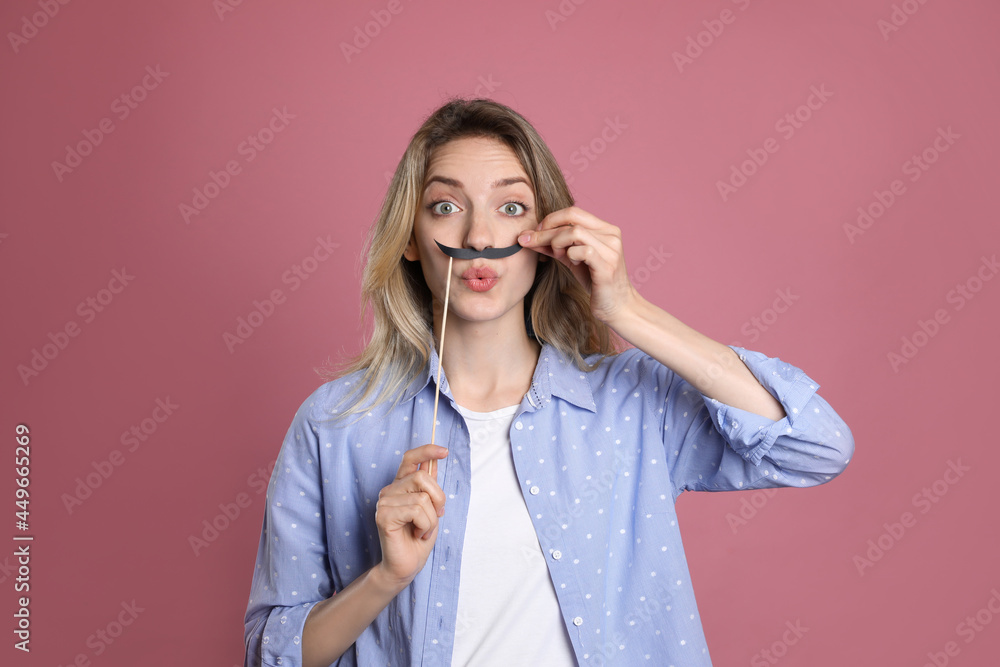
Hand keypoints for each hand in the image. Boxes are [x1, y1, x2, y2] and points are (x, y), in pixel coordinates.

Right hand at [373, 444, 448, 589]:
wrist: (406, 567)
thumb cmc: (417, 539)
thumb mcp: (430, 509)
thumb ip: (429, 486)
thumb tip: (434, 461)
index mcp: (400, 486)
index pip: (410, 459)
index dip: (427, 451)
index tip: (444, 451)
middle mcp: (389, 491)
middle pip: (423, 477)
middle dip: (438, 499)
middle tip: (436, 516)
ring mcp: (384, 503)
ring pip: (422, 498)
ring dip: (431, 519)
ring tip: (423, 530)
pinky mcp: (384, 516)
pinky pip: (417, 511)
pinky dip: (425, 525)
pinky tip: (417, 534)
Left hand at [517, 205, 639, 325]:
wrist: (617, 306)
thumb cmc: (595, 281)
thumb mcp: (572, 259)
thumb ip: (554, 246)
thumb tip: (527, 236)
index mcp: (605, 229)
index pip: (573, 212)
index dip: (551, 219)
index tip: (535, 232)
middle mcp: (611, 235)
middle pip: (571, 220)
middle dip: (545, 230)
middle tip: (529, 241)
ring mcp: (611, 250)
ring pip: (575, 233)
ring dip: (557, 242)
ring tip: (558, 255)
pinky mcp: (608, 266)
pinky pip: (583, 251)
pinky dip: (571, 255)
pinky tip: (573, 263)